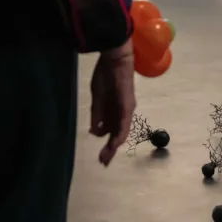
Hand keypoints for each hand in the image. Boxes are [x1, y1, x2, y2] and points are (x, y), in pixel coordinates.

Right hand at [89, 40, 136, 165]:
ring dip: (113, 146)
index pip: (111, 131)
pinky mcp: (127, 105)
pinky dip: (119, 134)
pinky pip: (123, 123)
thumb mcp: (97, 98)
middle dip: (109, 149)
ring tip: (105, 157)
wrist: (114, 59)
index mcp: (114, 110)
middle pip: (117, 135)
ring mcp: (126, 110)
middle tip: (102, 162)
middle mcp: (123, 113)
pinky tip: (113, 144)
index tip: (99, 155)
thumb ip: (97, 114)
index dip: (105, 143)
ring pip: (121, 132)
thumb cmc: (105, 75)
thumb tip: (94, 130)